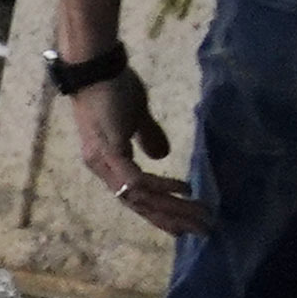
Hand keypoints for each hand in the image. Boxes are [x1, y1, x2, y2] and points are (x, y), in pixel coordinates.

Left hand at [62, 65, 207, 239]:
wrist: (95, 67)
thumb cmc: (114, 89)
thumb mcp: (135, 116)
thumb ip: (146, 136)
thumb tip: (161, 156)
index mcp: (106, 162)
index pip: (133, 197)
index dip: (157, 214)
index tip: (182, 229)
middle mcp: (101, 168)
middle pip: (138, 204)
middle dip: (171, 219)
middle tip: (201, 230)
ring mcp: (103, 160)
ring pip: (139, 197)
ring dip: (172, 208)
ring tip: (200, 214)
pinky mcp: (109, 150)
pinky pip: (134, 178)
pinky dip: (159, 187)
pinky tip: (184, 190)